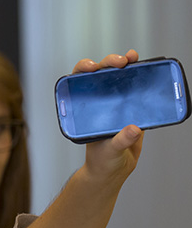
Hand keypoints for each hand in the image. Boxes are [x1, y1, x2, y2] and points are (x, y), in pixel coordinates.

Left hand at [74, 50, 143, 187]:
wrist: (114, 171)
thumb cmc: (102, 161)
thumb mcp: (108, 151)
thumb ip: (120, 141)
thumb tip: (134, 129)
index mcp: (85, 109)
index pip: (79, 83)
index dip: (83, 70)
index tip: (92, 67)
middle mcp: (99, 103)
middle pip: (101, 76)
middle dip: (109, 63)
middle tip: (120, 62)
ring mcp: (115, 105)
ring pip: (119, 79)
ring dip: (127, 65)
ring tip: (133, 56)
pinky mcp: (132, 110)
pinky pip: (137, 91)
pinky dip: (142, 79)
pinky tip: (148, 69)